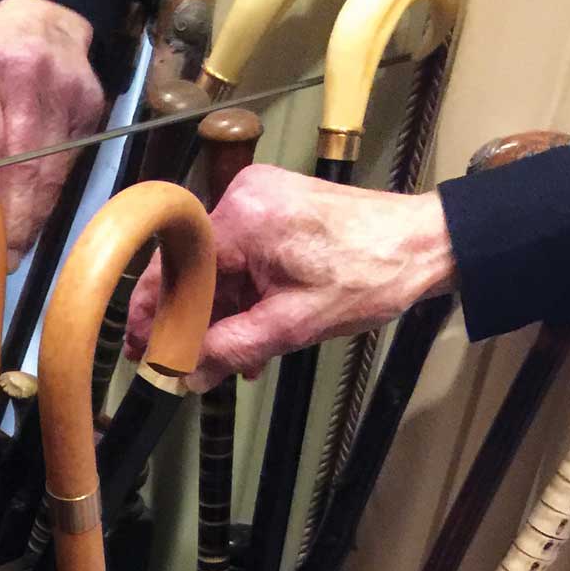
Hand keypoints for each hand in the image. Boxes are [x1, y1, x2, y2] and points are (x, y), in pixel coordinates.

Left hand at [0, 0, 105, 270]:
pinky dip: (54, 191)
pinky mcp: (92, 103)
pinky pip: (71, 159)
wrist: (44, 18)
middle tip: (7, 257)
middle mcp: (28, 77)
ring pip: (53, 166)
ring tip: (20, 246)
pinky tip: (40, 213)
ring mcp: (67, 90)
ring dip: (36, 212)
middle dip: (16, 217)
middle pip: (25, 162)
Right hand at [124, 165, 456, 389]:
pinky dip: (242, 290)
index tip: (142, 347)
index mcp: (242, 218)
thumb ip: (232, 349)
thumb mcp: (294, 325)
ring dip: (220, 310)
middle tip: (181, 360)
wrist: (427, 243)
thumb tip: (189, 374)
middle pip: (193, 267)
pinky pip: (239, 253)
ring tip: (227, 356)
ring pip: (217, 264)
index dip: (153, 314)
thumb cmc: (374, 272)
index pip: (174, 269)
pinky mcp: (274, 205)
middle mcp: (243, 196)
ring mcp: (259, 197)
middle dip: (191, 319)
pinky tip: (250, 328)